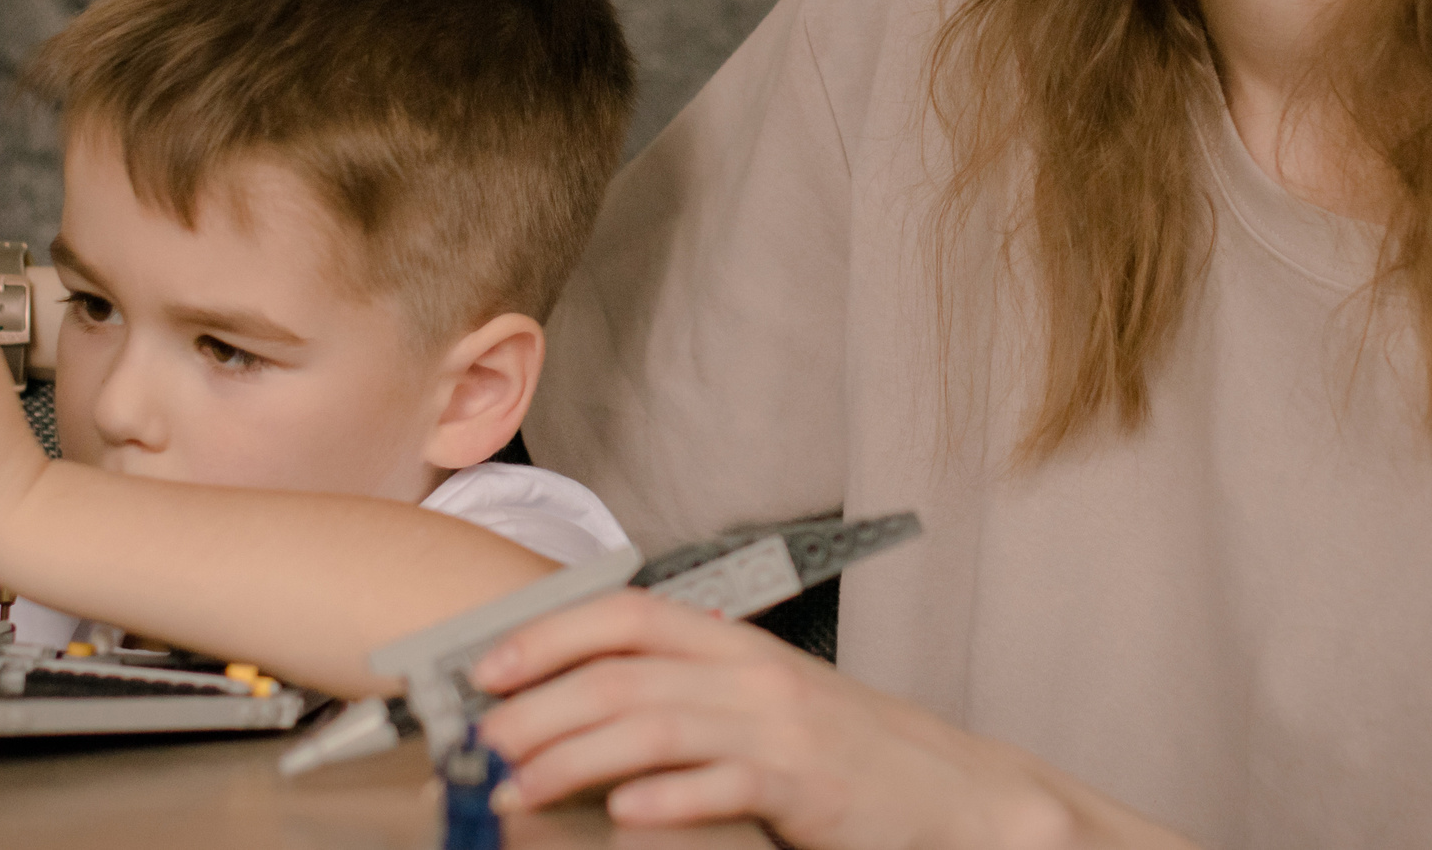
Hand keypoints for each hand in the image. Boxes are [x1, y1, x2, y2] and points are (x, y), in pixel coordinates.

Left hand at [473, 592, 1111, 849]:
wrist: (950, 791)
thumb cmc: (845, 754)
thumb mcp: (759, 706)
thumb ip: (685, 698)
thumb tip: (583, 710)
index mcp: (731, 642)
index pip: (624, 614)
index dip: (549, 633)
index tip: (487, 667)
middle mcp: (748, 671)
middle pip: (622, 673)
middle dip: (539, 705)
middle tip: (481, 743)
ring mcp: (778, 726)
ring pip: (655, 725)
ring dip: (574, 757)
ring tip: (519, 788)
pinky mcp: (805, 783)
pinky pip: (725, 784)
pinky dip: (670, 799)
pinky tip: (626, 816)